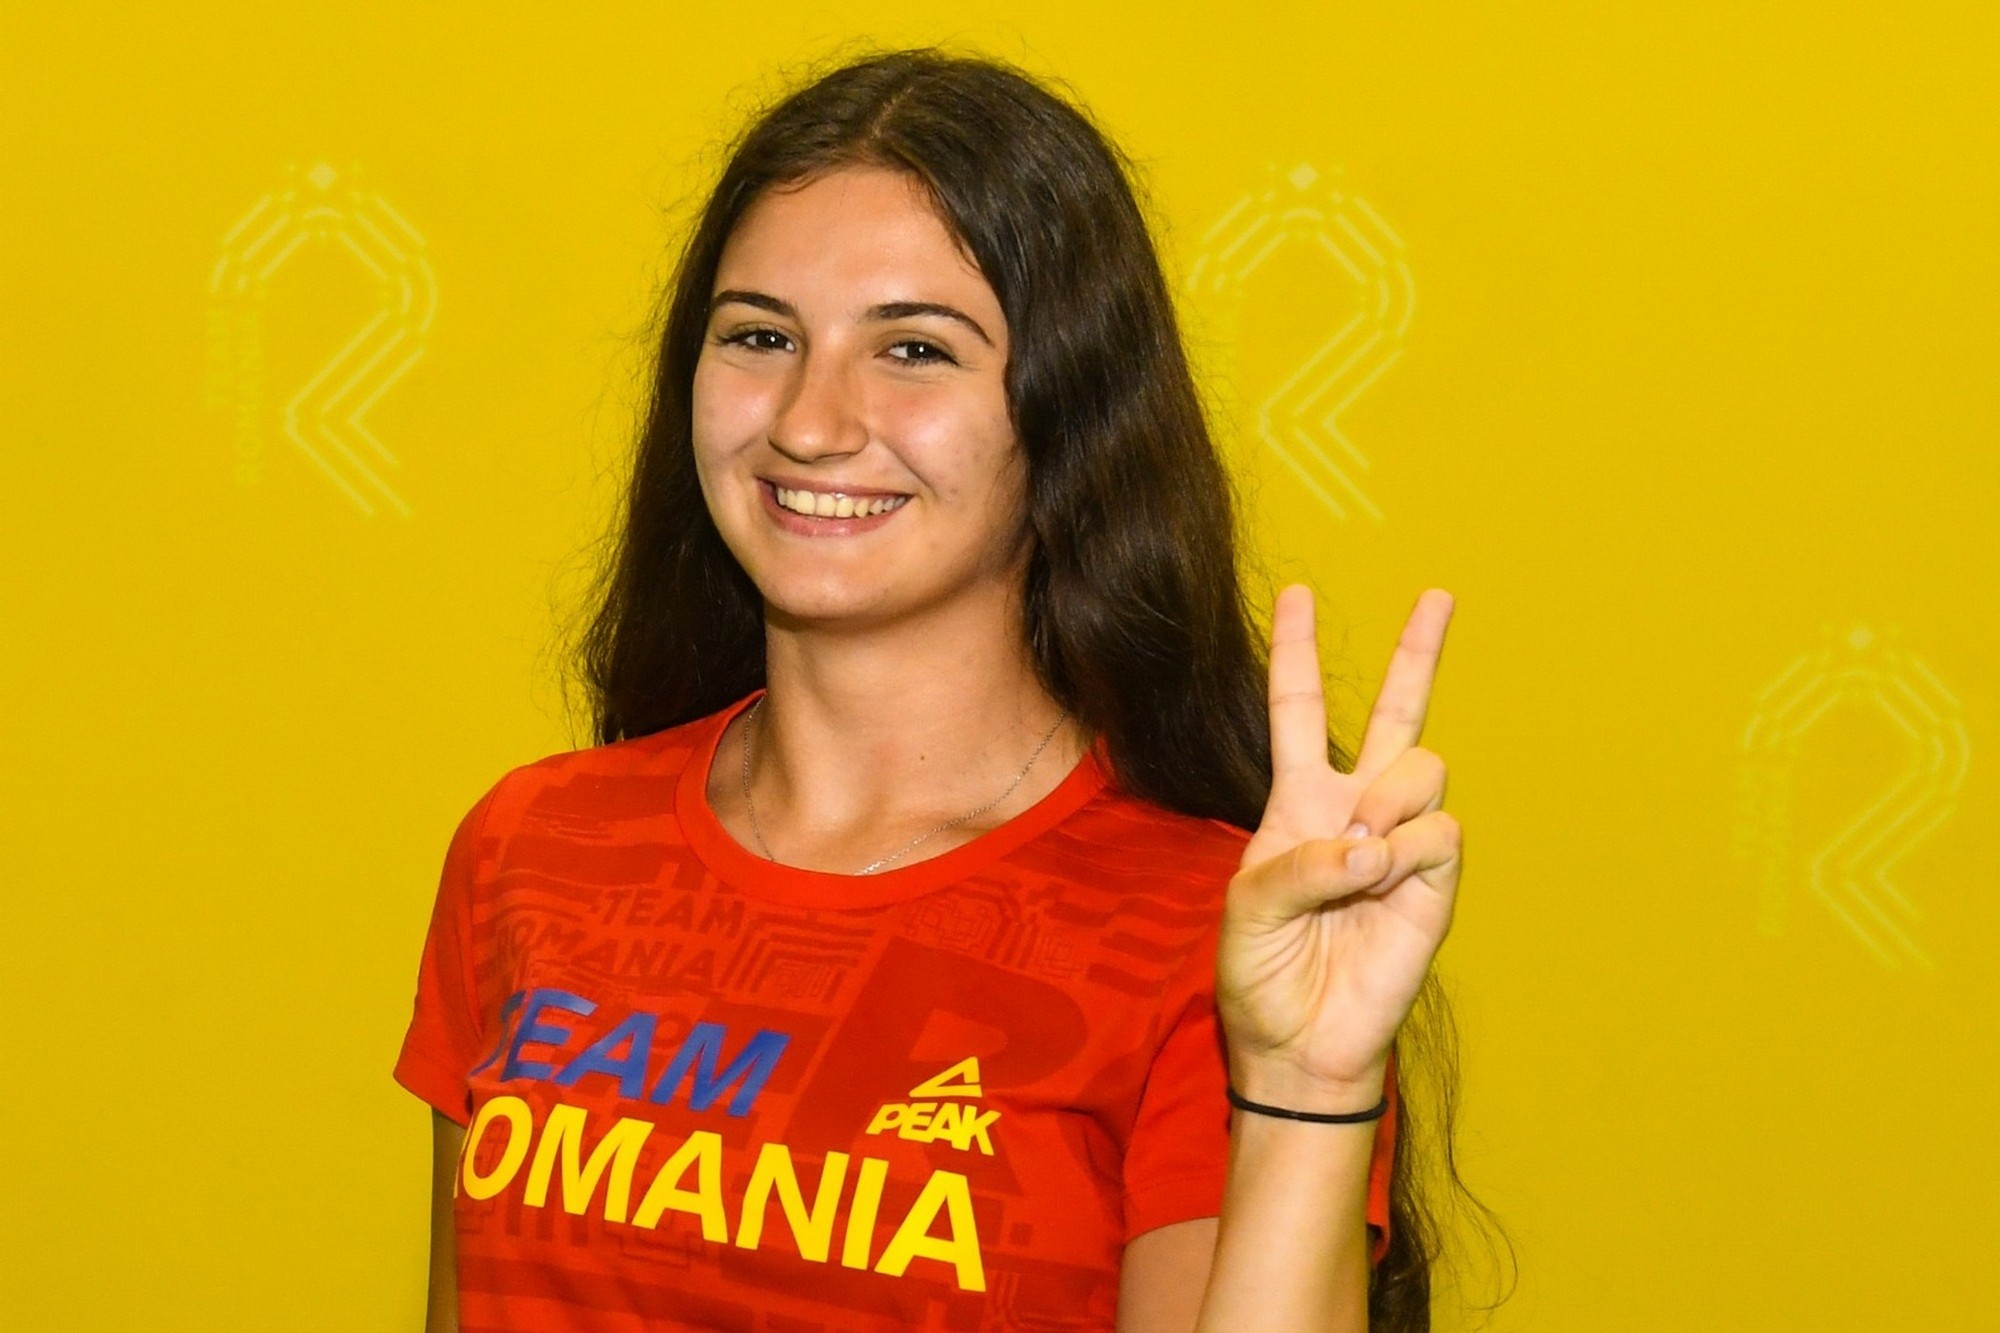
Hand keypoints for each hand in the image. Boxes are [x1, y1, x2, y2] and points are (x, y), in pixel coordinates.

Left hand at [1217, 585, 1460, 1109]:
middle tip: (1439, 596)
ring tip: (1360, 855)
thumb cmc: (1262, 971)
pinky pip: (1439, 832)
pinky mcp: (1437, 880)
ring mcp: (1400, 841)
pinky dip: (1406, 852)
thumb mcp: (1249, 906)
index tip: (1298, 594)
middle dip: (1418, 652)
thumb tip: (1373, 845)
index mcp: (1298, 801)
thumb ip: (1302, 863)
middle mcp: (1355, 808)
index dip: (1295, 652)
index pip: (1298, 711)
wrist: (1299, 1041)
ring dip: (1386, 802)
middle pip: (1393, 713)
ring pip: (1422, 766)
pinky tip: (1382, 881)